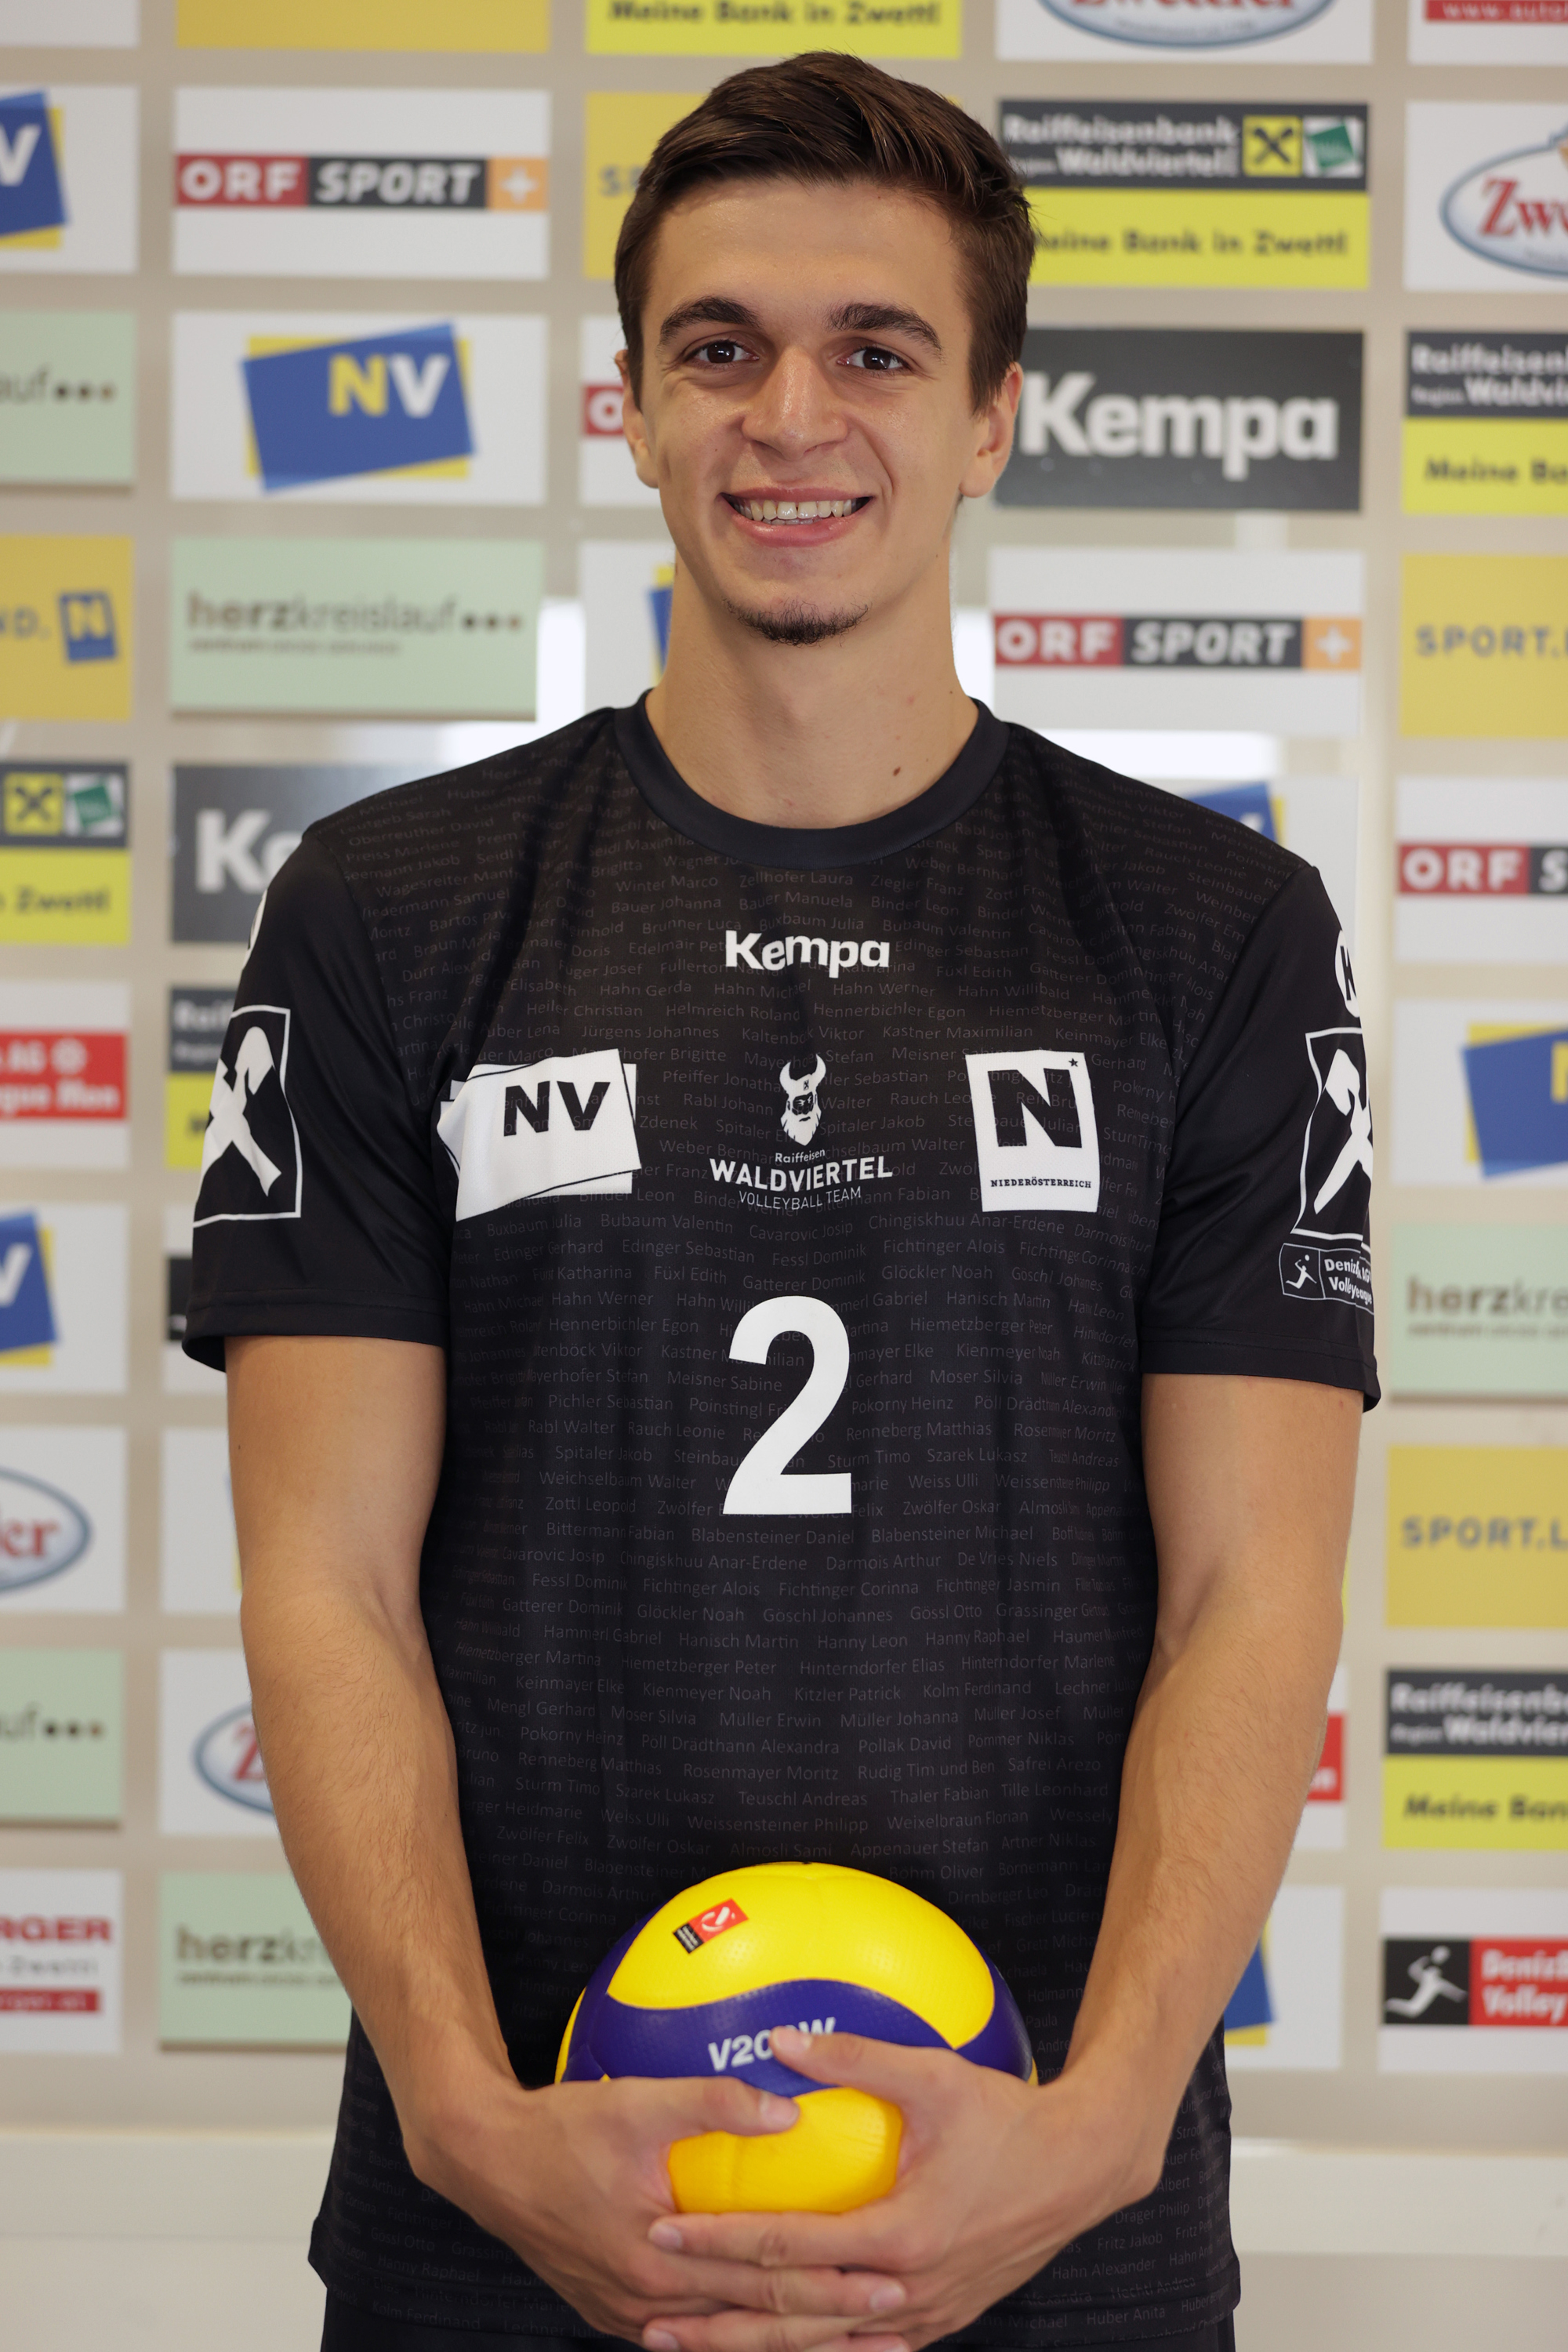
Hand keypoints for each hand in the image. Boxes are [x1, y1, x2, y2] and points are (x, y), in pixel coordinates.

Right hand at [401, 2047, 912, 2347]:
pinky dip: (735, 2333)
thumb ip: (716, 2102)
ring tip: (853, 2339)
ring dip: (790, 2340)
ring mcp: (629, 2315)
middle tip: (899, 2318)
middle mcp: (649, 2304)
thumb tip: (790, 2106)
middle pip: (758, 2326)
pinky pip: (690, 2332)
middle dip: (834, 2327)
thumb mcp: (641, 2102)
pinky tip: (768, 2329)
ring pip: (726, 2339)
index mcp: (663, 2260)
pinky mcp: (615, 2310)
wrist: (488, 2162)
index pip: (770, 2286)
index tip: (894, 2282)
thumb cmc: (564, 2127)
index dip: (835, 2288)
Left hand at [641, 2026, 1165, 2351]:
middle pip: (792, 2320)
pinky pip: (859, 2348)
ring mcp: (923, 2317)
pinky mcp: (937, 2320)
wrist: (1081, 2168)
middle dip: (717, 2323)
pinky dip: (811, 2349)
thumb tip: (777, 2037)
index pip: (786, 2248)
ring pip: (823, 2348)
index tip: (664, 2232)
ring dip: (755, 2349)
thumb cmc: (1008, 2117)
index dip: (720, 2242)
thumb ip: (853, 2056)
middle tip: (652, 2321)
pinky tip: (772, 2346)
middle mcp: (905, 2293)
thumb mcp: (932, 2075)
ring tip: (691, 2347)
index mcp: (898, 2236)